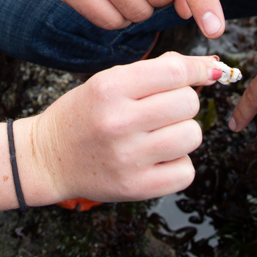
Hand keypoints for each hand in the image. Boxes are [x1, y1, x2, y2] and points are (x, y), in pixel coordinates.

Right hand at [25, 52, 223, 202]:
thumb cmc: (84, 115)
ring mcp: (128, 158)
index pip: (174, 72)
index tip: (207, 72)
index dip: (198, 69)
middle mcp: (119, 122)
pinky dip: (178, 163)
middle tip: (163, 109)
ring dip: (182, 133)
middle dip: (183, 103)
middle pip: (189, 103)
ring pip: (192, 136)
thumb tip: (206, 67)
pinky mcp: (136, 188)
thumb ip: (154, 71)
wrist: (49, 158)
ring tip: (158, 134)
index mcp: (110, 88)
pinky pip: (186, 172)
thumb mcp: (108, 81)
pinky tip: (156, 158)